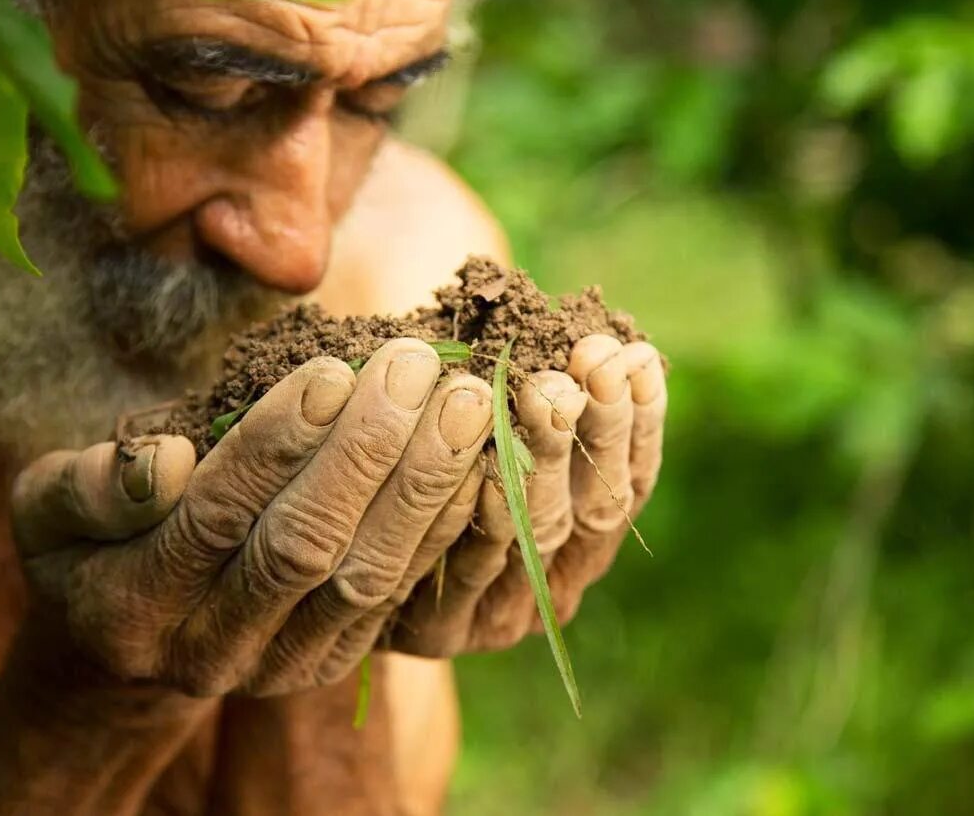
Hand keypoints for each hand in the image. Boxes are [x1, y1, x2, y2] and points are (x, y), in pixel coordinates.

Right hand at [12, 339, 495, 696]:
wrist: (124, 646)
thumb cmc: (89, 546)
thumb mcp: (48, 509)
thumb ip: (88, 486)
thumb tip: (166, 462)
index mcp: (132, 606)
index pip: (217, 518)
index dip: (276, 443)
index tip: (333, 368)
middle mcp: (211, 651)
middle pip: (306, 549)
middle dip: (369, 452)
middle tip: (418, 366)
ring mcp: (281, 666)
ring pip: (367, 578)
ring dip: (424, 487)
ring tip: (467, 402)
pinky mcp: (334, 661)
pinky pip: (401, 598)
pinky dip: (446, 530)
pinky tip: (480, 463)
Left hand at [385, 335, 665, 656]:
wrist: (333, 548)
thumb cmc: (425, 451)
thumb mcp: (492, 419)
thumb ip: (544, 393)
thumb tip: (622, 343)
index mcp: (582, 540)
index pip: (630, 480)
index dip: (640, 421)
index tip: (636, 356)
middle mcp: (552, 586)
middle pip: (591, 508)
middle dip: (596, 428)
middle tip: (594, 363)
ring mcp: (500, 615)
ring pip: (538, 534)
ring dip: (544, 455)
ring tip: (546, 388)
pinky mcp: (441, 630)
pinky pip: (470, 566)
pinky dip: (483, 511)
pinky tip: (486, 463)